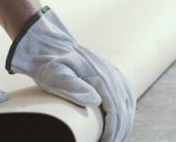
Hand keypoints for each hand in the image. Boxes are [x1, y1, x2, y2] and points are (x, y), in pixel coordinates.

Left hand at [6, 6, 135, 141]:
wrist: (46, 43)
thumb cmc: (47, 63)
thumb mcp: (54, 75)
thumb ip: (72, 86)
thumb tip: (96, 100)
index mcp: (99, 77)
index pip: (115, 111)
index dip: (112, 131)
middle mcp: (109, 74)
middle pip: (124, 109)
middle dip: (119, 131)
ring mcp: (111, 72)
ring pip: (128, 102)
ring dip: (125, 123)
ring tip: (115, 138)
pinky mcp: (109, 72)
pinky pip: (126, 93)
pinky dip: (127, 110)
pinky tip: (122, 120)